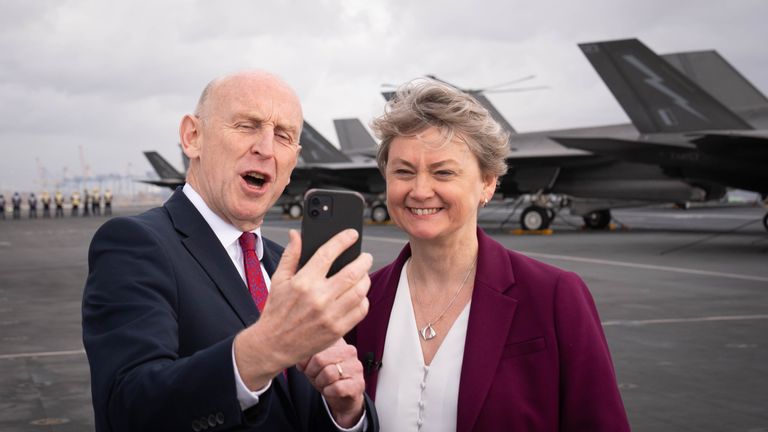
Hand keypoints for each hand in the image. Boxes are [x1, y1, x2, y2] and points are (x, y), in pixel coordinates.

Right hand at [234, 229, 371, 388]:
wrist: (273, 345)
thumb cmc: (276, 311)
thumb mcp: (279, 280)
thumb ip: (290, 255)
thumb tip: (296, 234)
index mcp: (303, 282)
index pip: (328, 253)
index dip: (343, 240)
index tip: (352, 234)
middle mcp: (318, 297)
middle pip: (352, 272)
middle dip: (364, 260)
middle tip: (365, 257)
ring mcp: (330, 315)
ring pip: (360, 291)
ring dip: (366, 279)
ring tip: (363, 275)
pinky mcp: (337, 330)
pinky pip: (360, 310)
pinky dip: (363, 300)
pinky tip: (358, 295)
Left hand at [298, 339, 365, 427]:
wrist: (342, 396)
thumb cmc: (325, 375)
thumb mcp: (312, 363)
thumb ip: (305, 357)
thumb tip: (299, 359)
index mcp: (337, 341)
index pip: (315, 345)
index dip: (305, 359)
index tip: (306, 365)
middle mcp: (350, 351)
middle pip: (319, 359)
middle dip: (311, 371)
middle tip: (314, 376)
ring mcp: (356, 367)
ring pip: (328, 374)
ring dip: (320, 382)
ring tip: (323, 383)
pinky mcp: (358, 384)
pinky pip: (337, 388)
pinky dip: (328, 391)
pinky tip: (330, 390)